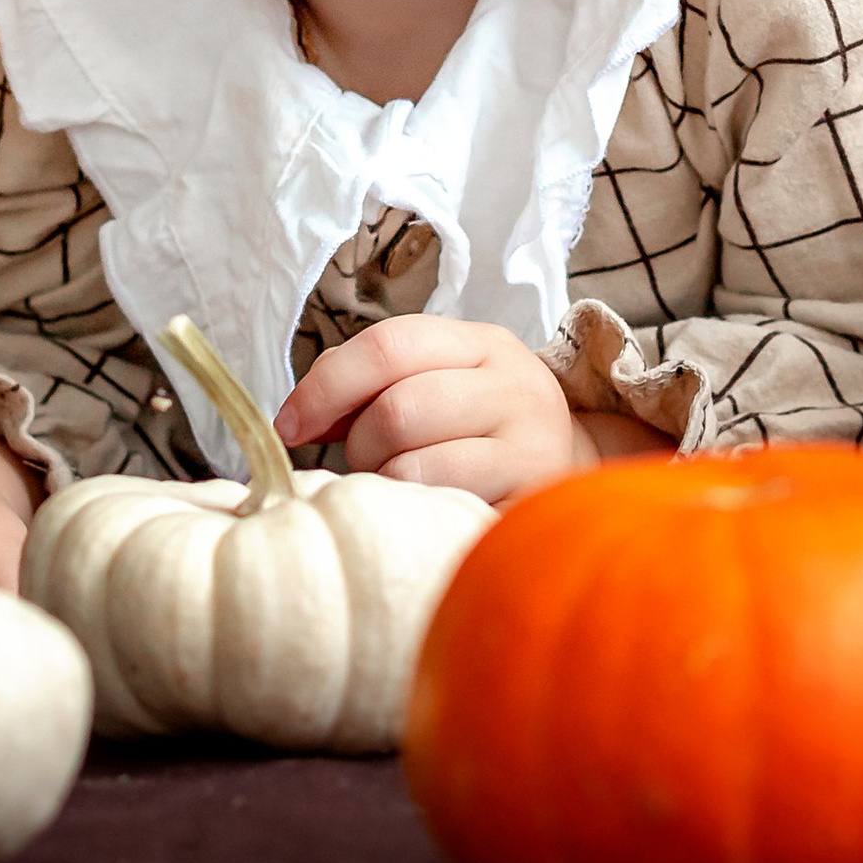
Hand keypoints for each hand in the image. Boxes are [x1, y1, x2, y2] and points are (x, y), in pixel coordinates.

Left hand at [276, 315, 669, 503]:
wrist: (573, 479)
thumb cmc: (481, 433)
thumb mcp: (441, 383)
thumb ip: (372, 384)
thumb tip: (297, 417)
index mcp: (485, 345)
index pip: (391, 345)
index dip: (325, 385)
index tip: (289, 426)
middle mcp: (518, 388)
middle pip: (397, 410)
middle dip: (359, 446)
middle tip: (364, 464)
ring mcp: (531, 450)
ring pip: (414, 468)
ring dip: (383, 486)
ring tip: (398, 489)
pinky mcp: (527, 508)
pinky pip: (439, 514)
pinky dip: (410, 518)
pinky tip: (418, 516)